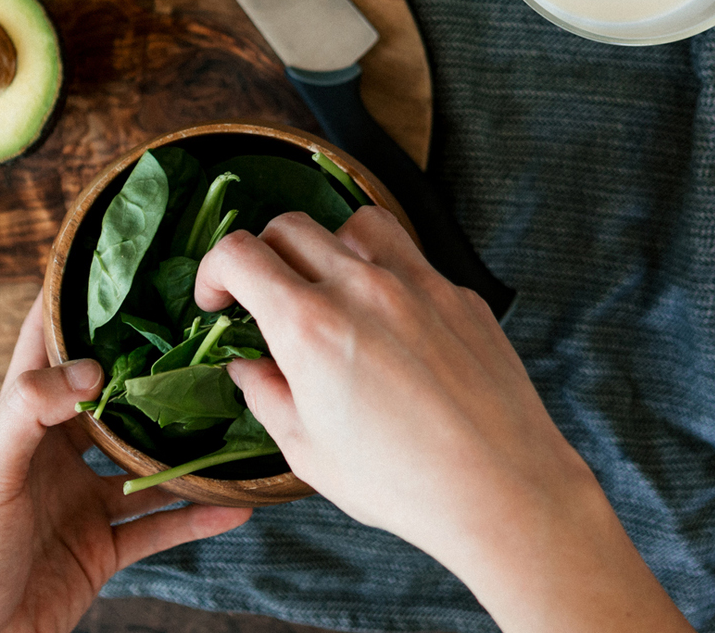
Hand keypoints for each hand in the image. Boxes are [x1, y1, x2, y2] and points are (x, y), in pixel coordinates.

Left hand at [0, 292, 250, 632]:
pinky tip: (236, 504)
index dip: (77, 305)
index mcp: (21, 422)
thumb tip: (90, 368)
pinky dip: (197, 517)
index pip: (47, 347)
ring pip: (146, 464)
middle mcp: (57, 455)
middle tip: (205, 336)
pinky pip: (158, 527)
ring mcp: (83, 502)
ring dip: (186, 447)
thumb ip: (29, 412)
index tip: (121, 265)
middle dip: (154, 372)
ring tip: (235, 417)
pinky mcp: (102, 549)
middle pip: (114, 400)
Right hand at [198, 208, 692, 632]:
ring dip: (329, 245)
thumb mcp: (307, 450)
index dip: (214, 270)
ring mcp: (417, 283)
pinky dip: (386, 276)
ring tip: (331, 290)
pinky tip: (391, 324)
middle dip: (262, 255)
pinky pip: (412, 259)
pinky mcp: (460, 295)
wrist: (500, 489)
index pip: (240, 252)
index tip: (217, 299)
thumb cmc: (402, 482)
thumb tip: (247, 366)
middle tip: (264, 296)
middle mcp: (362, 288)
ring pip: (356, 223)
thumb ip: (266, 394)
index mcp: (310, 325)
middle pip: (290, 226)